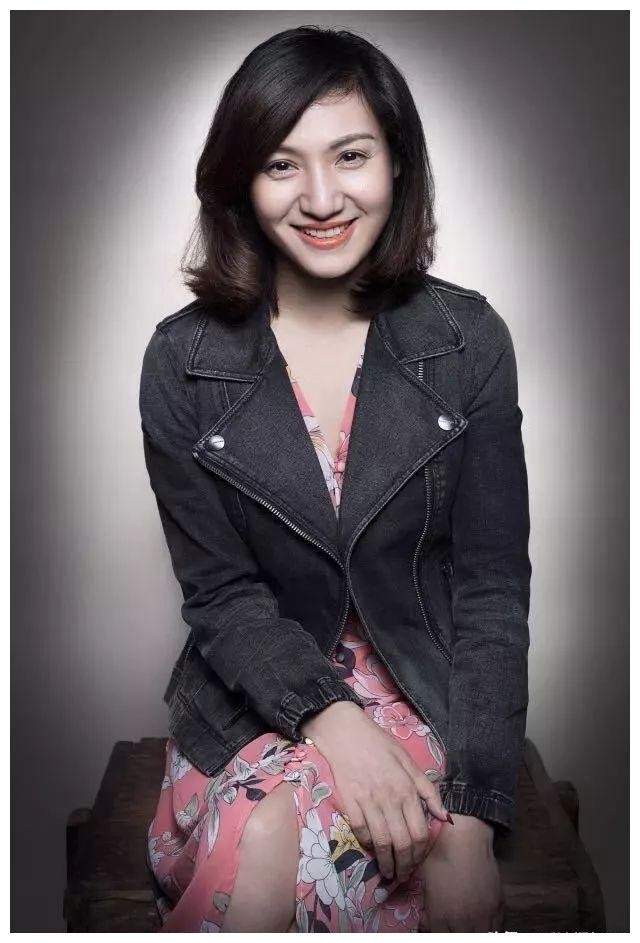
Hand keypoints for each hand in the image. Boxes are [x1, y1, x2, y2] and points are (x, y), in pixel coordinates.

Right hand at [300, 702, 450, 883]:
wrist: (346, 733)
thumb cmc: (380, 745)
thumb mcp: (409, 762)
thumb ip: (428, 790)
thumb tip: (444, 816)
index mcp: (407, 790)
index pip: (420, 832)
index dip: (420, 854)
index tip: (417, 862)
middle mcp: (390, 799)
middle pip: (402, 843)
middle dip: (404, 865)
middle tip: (403, 875)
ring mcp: (368, 801)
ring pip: (381, 842)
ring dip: (386, 863)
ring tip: (388, 872)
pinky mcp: (349, 802)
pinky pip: (360, 831)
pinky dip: (366, 844)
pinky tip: (371, 849)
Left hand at [420, 813, 503, 931]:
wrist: (463, 837)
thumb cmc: (438, 855)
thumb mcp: (426, 883)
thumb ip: (427, 909)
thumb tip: (426, 921)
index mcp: (442, 916)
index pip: (440, 938)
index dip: (437, 933)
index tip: (436, 927)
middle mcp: (464, 921)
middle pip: (461, 939)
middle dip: (455, 934)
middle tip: (452, 926)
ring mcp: (484, 914)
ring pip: (482, 936)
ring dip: (474, 932)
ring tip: (468, 924)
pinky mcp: (498, 904)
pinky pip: (497, 926)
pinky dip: (490, 926)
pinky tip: (482, 920)